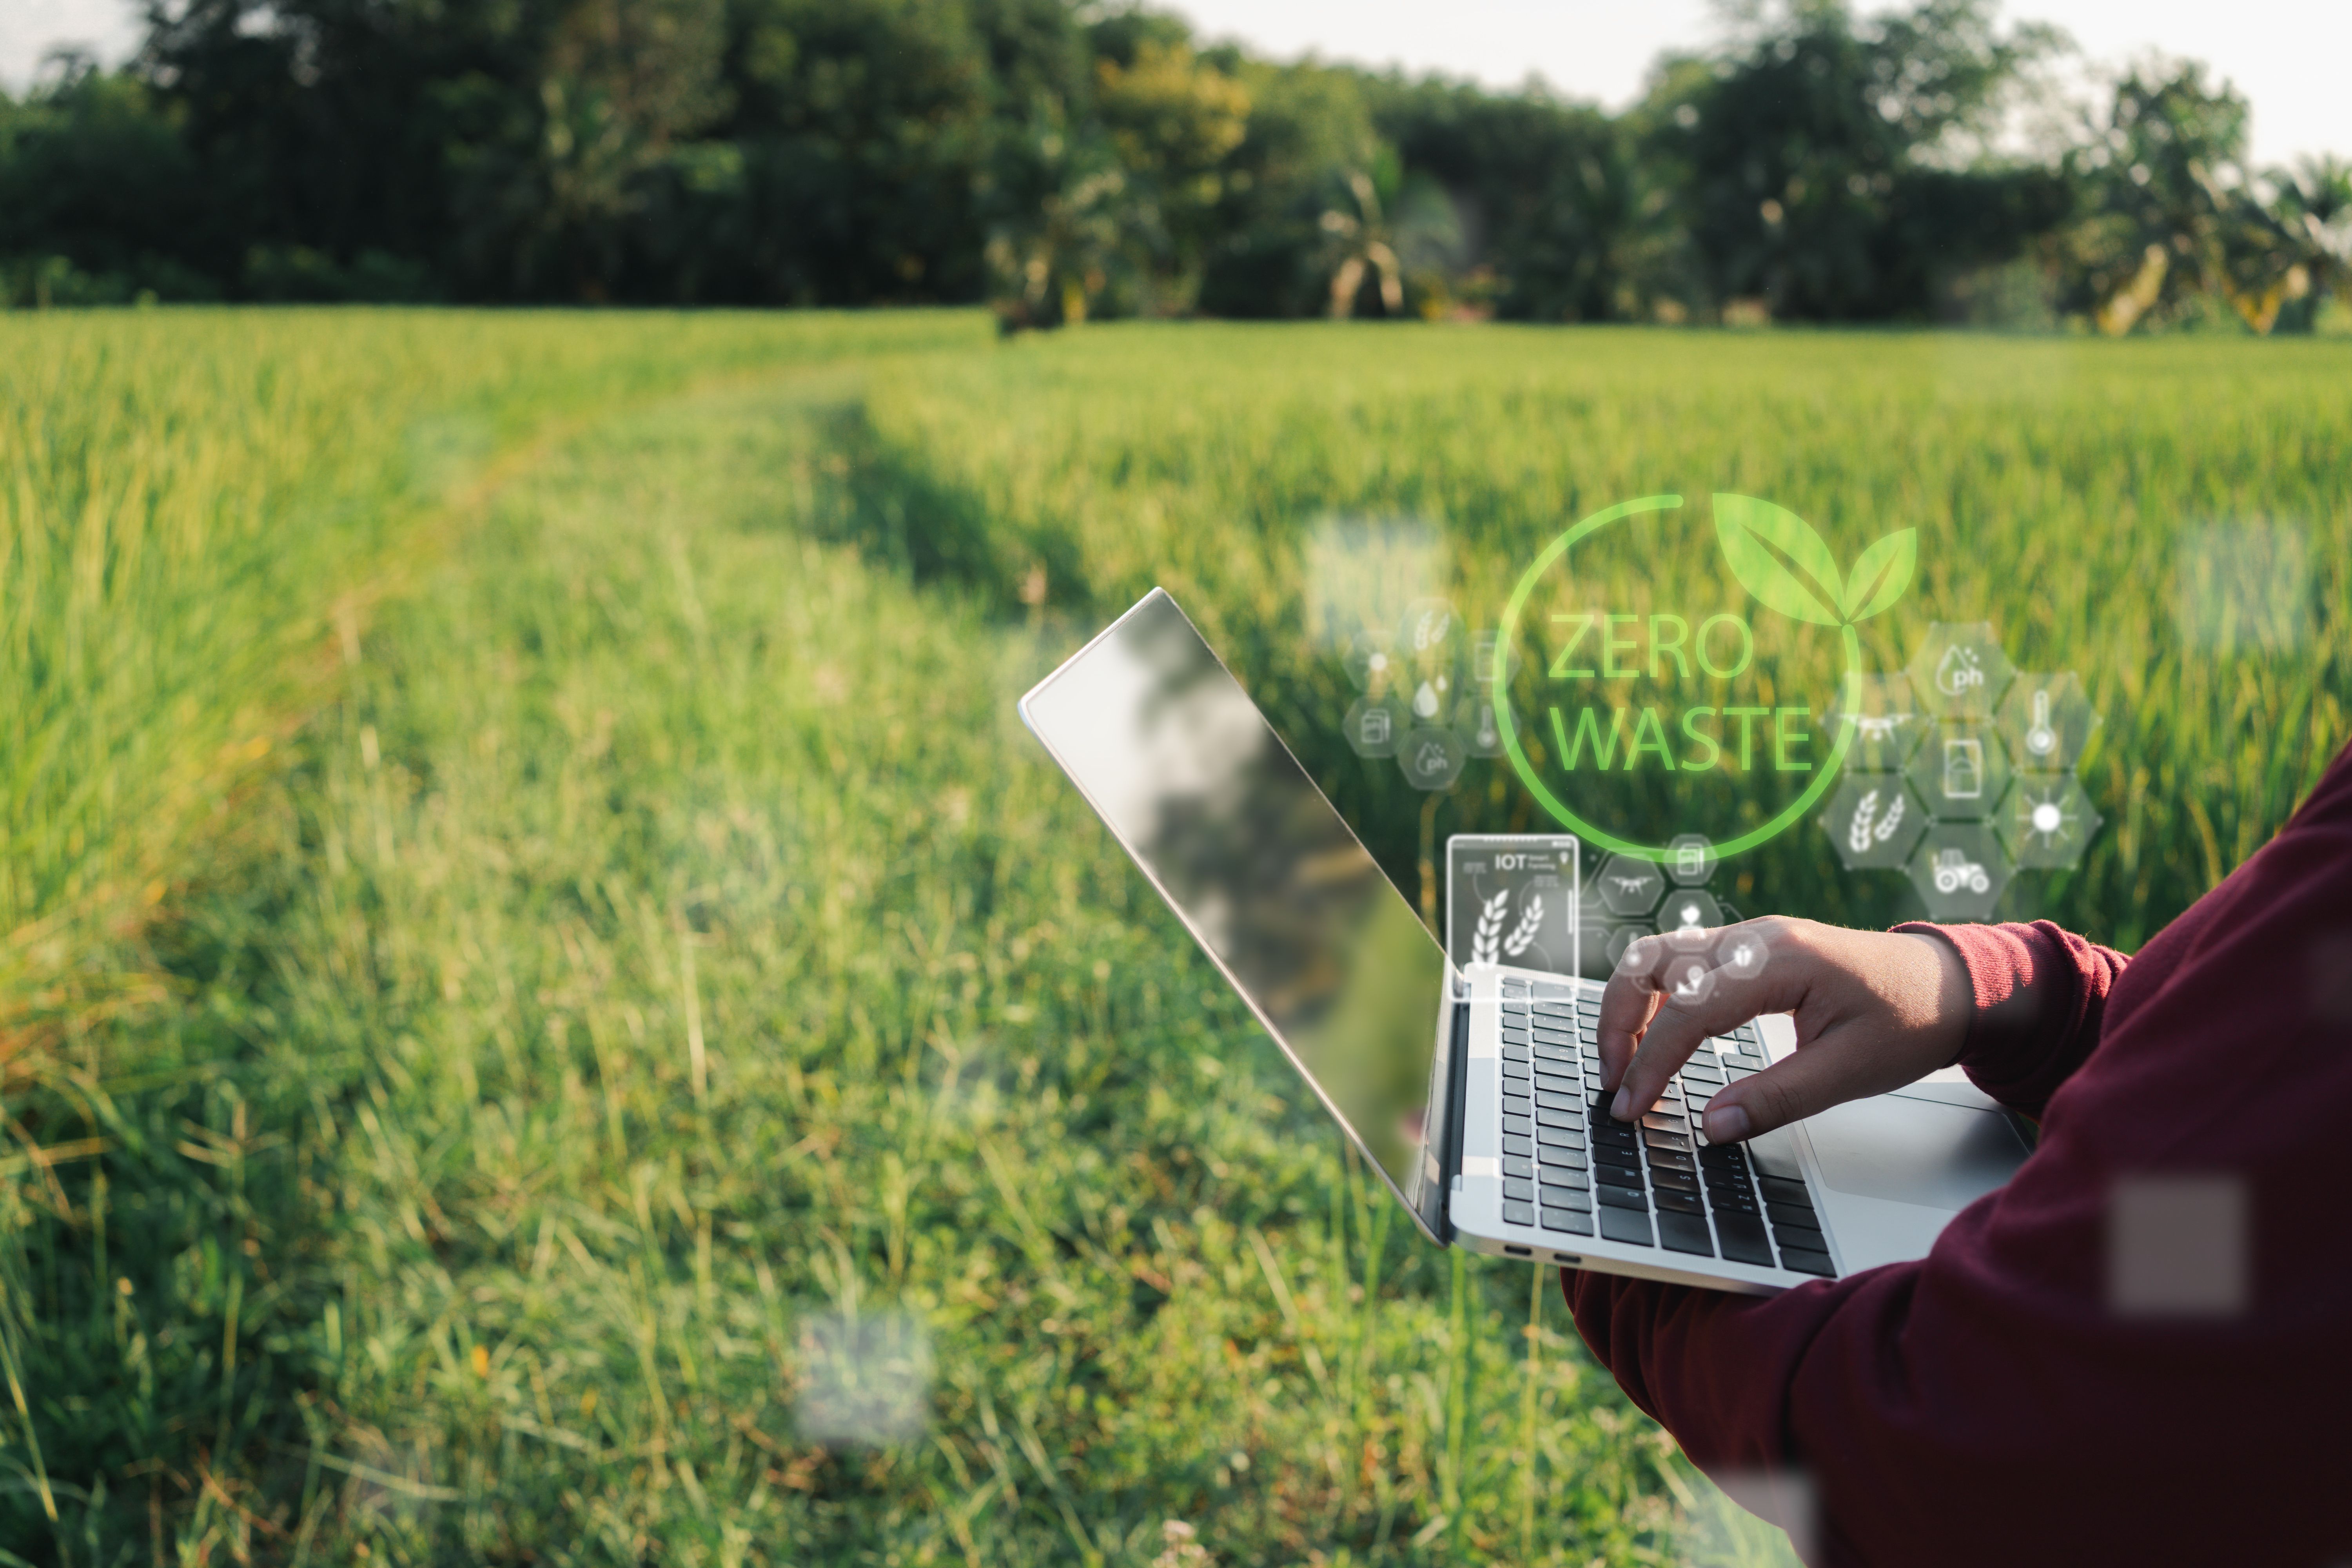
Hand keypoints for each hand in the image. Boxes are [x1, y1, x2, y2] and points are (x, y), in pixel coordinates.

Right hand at [1598, 917, 1973, 1144]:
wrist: (1951, 984)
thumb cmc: (1911, 1021)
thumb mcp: (1850, 1073)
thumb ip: (1776, 1100)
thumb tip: (1713, 1128)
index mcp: (1778, 961)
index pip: (1687, 1009)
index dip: (1650, 1063)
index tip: (1631, 1109)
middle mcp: (1753, 939)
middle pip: (1650, 963)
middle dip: (1618, 1023)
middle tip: (1616, 1084)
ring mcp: (1749, 939)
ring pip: (1658, 955)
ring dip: (1630, 1005)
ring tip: (1627, 1063)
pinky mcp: (1750, 950)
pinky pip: (1681, 961)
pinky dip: (1654, 997)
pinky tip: (1657, 1036)